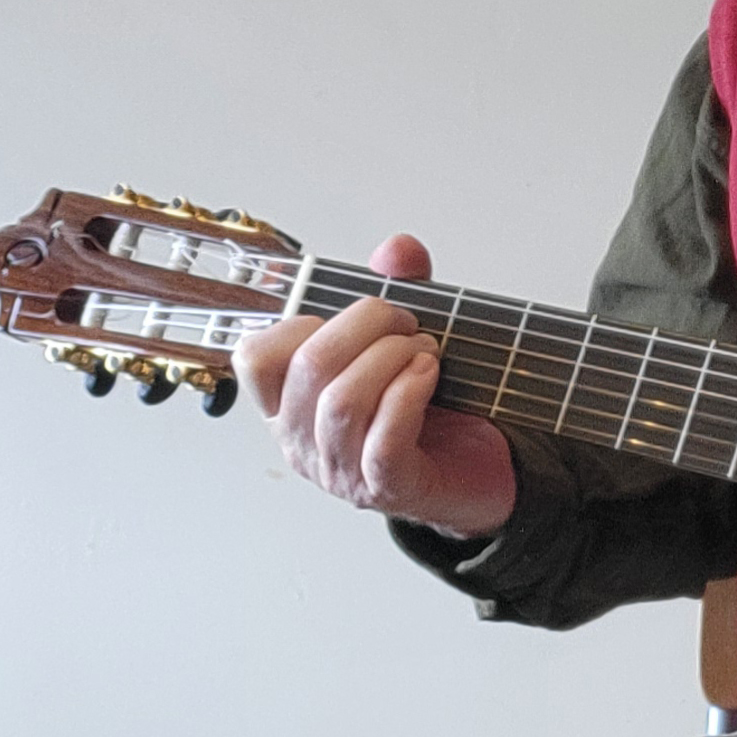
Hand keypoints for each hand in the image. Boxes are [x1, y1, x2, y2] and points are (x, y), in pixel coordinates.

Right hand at [233, 234, 516, 538]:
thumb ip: (399, 289)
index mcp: (291, 405)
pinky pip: (383, 439)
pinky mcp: (389, 488)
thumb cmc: (432, 409)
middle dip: (367, 324)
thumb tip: (396, 248)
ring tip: (426, 350)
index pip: (254, 357)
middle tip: (408, 323)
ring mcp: (342, 472)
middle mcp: (304, 442)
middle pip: (309, 366)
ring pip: (342, 402)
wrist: (481, 472)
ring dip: (392, 357)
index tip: (355, 317)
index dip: (303, 320)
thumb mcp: (407, 341)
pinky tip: (429, 373)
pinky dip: (410, 393)